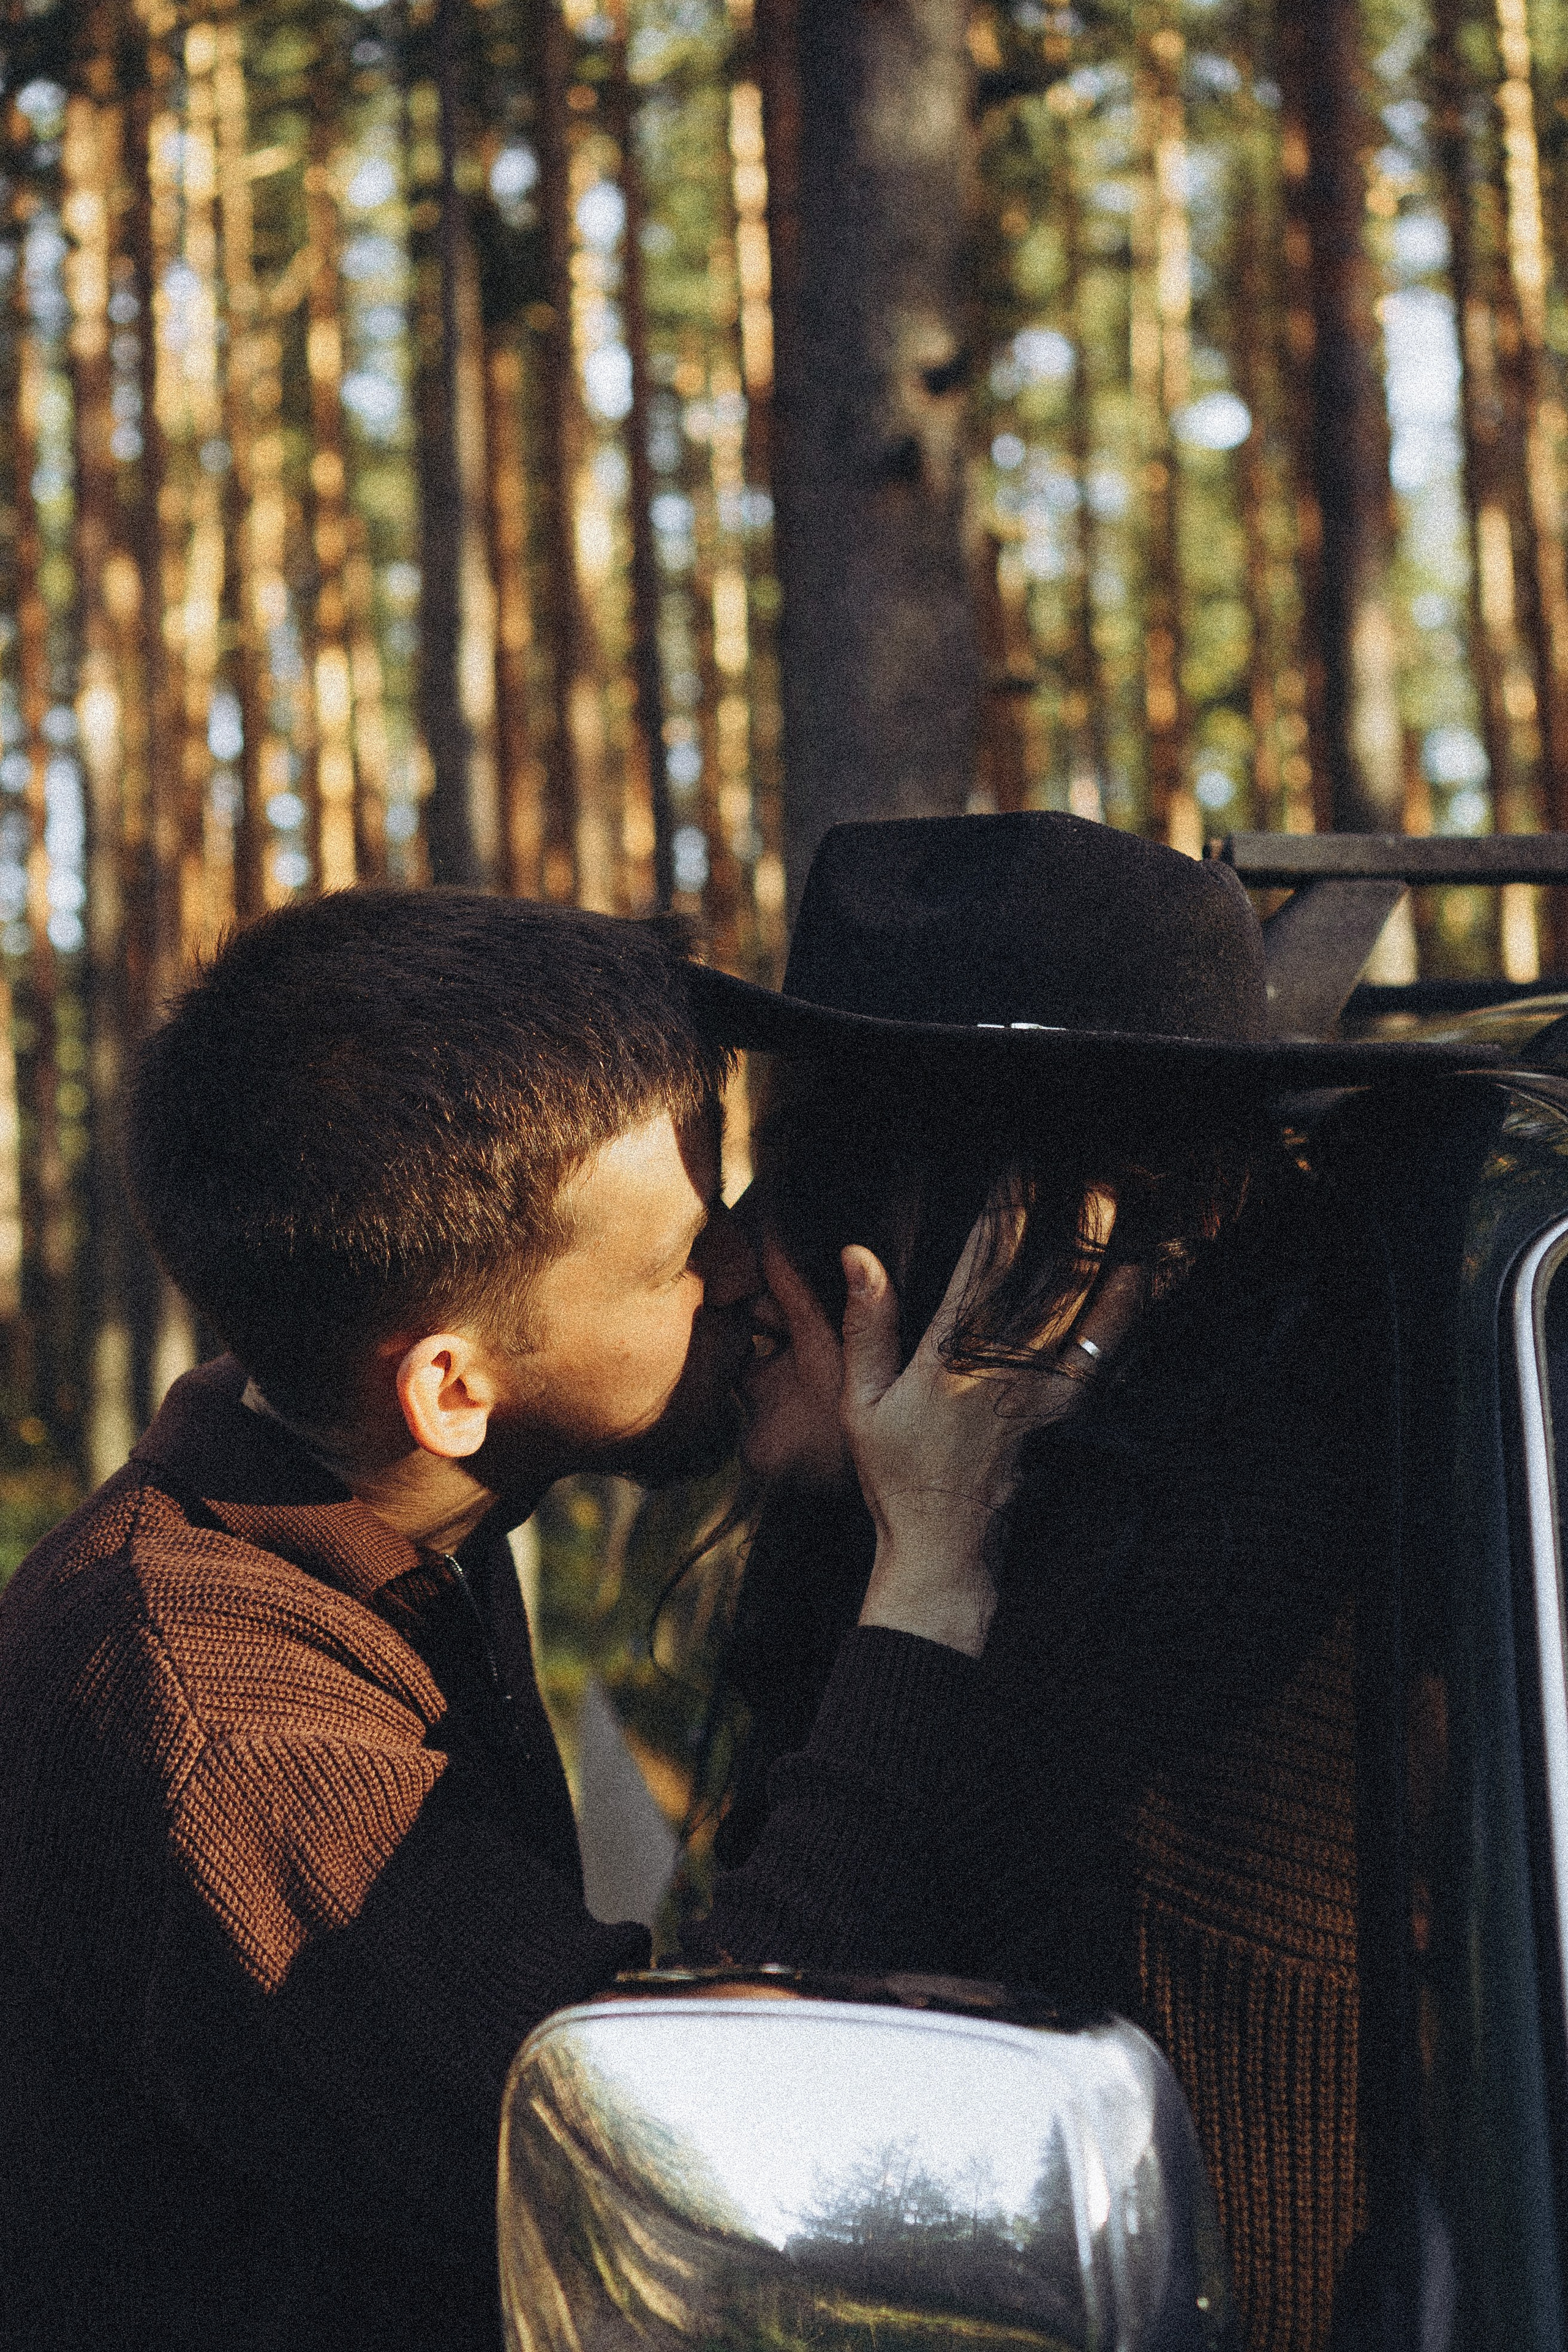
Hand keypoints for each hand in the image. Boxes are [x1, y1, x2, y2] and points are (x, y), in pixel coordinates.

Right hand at [839, 1192, 1142, 1656]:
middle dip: (1072, 1221)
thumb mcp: (862, 1402)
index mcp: (949, 1359)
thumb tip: (860, 1254)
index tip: (1017, 1167)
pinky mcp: (1070, 1414)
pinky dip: (1130, 1312)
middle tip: (1092, 1172)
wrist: (946, 1548)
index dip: (1003, 1210)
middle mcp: (1005, 1370)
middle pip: (1050, 1279)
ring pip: (1090, 1312)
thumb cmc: (897, 1475)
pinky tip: (1149, 1276)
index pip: (981, 1266)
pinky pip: (1109, 1354)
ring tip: (1132, 1207)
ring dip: (1113, 1257)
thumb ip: (867, 1326)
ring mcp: (1046, 1394)